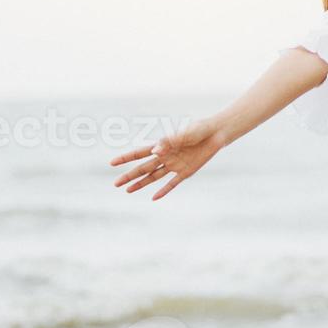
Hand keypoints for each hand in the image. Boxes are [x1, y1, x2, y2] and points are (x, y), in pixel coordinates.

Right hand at [110, 118, 226, 200]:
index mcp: (162, 145)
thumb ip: (169, 142)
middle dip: (130, 175)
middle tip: (116, 184)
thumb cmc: (199, 130)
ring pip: (154, 177)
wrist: (216, 134)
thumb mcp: (184, 134)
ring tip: (128, 190)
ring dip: (141, 184)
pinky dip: (163, 191)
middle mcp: (166, 156)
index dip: (126, 158)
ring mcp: (174, 165)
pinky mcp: (186, 172)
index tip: (112, 163)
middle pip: (144, 168)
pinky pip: (172, 183)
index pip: (140, 153)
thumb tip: (154, 151)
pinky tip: (154, 197)